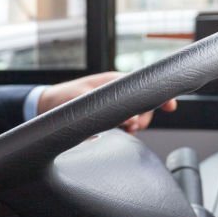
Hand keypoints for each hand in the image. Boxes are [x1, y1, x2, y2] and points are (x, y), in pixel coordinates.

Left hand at [37, 71, 178, 133]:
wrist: (46, 106)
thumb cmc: (62, 98)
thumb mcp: (82, 100)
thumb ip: (105, 107)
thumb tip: (128, 118)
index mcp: (114, 82)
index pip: (144, 85)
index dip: (160, 95)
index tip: (171, 106)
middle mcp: (117, 92)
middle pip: (144, 103)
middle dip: (145, 116)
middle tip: (133, 126)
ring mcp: (114, 104)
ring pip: (137, 114)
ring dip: (136, 124)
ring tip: (126, 129)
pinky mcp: (109, 116)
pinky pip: (126, 123)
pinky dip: (127, 130)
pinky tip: (120, 134)